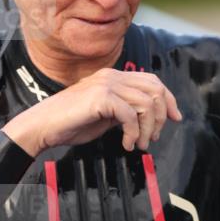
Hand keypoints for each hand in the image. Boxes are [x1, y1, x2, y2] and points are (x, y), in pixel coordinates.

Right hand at [2, 68, 181, 156]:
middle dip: (161, 117)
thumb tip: (147, 118)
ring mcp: (106, 84)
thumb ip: (125, 111)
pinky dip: (134, 133)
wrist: (43, 126)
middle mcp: (111, 76)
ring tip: (139, 144)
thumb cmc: (70, 123)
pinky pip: (131, 115)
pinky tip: (126, 144)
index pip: (152, 80)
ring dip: (148, 129)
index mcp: (113, 77)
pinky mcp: (101, 97)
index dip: (168, 99)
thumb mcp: (105, 116)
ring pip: (147, 103)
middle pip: (155, 90)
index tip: (175, 118)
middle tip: (153, 138)